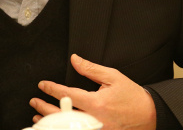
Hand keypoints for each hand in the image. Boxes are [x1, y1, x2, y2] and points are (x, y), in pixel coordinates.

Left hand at [30, 54, 155, 129]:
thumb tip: (75, 60)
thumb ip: (91, 69)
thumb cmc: (132, 96)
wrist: (148, 115)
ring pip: (67, 128)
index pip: (68, 95)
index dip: (52, 89)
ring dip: (50, 123)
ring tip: (37, 117)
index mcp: (97, 103)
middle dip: (45, 108)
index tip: (43, 85)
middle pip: (62, 115)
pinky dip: (64, 129)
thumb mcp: (112, 76)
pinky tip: (55, 127)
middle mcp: (95, 120)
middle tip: (34, 101)